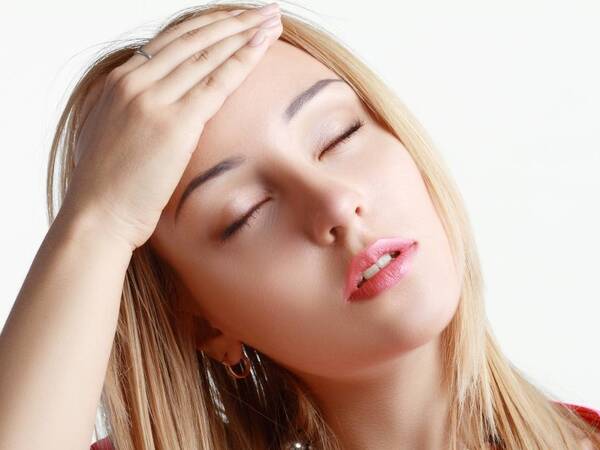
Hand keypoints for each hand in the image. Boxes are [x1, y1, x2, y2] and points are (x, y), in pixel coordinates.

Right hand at [64, 3, 281, 250]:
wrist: (96, 217)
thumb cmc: (108, 188)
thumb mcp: (117, 137)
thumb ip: (137, 114)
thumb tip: (161, 113)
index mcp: (120, 82)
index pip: (173, 41)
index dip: (209, 26)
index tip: (234, 19)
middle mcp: (134, 81)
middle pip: (193, 38)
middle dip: (233, 21)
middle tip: (263, 10)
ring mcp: (152, 99)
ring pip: (207, 54)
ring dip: (244, 32)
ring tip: (271, 19)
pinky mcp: (174, 123)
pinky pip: (216, 82)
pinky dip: (243, 60)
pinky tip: (263, 45)